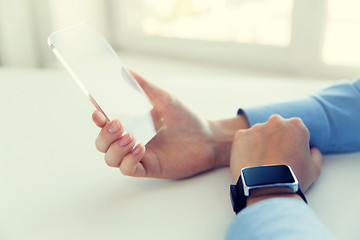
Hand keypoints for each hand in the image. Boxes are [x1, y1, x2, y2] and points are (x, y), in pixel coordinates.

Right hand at [92, 71, 248, 178]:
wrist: (208, 138)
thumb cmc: (187, 120)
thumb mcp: (164, 99)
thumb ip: (144, 87)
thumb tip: (125, 70)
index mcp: (132, 124)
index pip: (105, 123)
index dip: (97, 117)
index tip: (97, 107)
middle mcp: (132, 141)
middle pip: (102, 144)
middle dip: (104, 134)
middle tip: (118, 123)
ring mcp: (139, 156)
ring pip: (110, 159)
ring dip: (115, 147)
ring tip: (131, 136)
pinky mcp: (149, 168)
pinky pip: (127, 170)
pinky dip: (129, 160)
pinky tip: (140, 148)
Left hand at [230, 115, 322, 195]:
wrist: (267, 188)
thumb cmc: (293, 179)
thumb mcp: (314, 168)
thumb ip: (315, 154)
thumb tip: (312, 149)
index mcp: (296, 125)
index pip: (293, 129)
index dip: (291, 143)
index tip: (288, 154)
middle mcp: (275, 121)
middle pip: (275, 128)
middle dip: (275, 139)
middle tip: (273, 158)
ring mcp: (256, 128)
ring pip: (258, 133)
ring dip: (259, 143)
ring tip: (260, 163)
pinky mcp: (240, 136)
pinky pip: (243, 140)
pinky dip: (245, 148)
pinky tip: (250, 162)